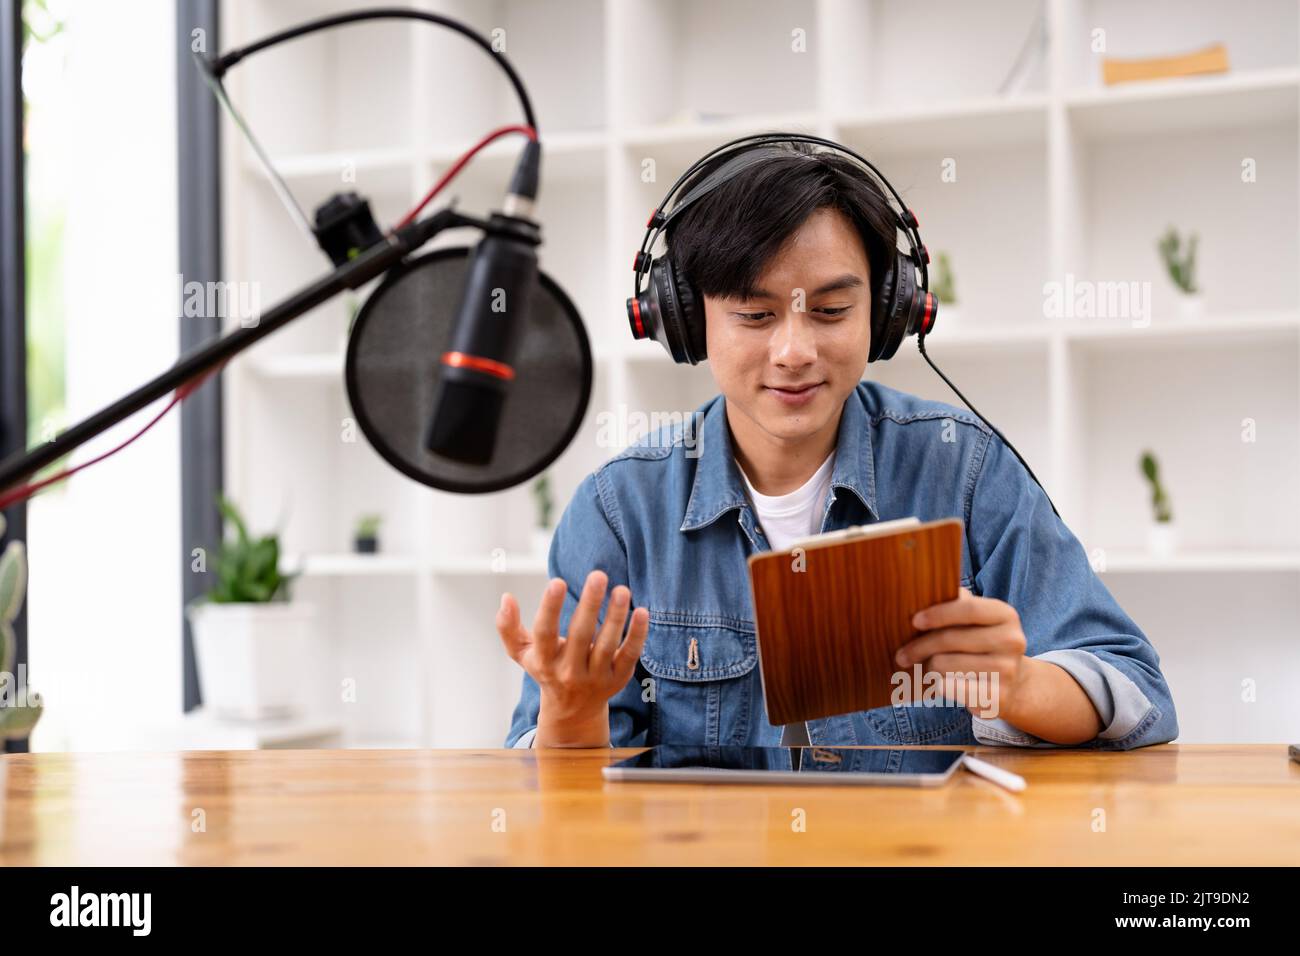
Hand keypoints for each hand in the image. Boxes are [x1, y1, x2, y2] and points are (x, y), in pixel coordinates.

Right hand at [496, 569, 648, 724]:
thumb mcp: (522, 653)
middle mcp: (569, 671)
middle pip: (581, 635)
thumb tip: (505, 597)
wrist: (572, 709)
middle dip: (589, 603)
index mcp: (544, 661)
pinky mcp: (618, 678)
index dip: (550, 608)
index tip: (557, 581)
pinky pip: (629, 655)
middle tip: (598, 575)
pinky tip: (641, 612)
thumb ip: (508, 627)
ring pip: (607, 644)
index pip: (545, 633)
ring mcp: (595, 677)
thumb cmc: (547, 668)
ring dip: (615, 616)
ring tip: (622, 589)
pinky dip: (637, 634)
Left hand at [893, 586, 1027, 720]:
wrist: (1015, 684)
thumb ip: (956, 604)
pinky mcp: (998, 697)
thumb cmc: (982, 645)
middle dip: (920, 646)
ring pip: (945, 665)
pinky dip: (938, 684)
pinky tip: (937, 682)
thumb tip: (922, 591)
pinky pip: (950, 687)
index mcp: (1006, 615)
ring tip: (927, 668)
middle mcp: (1012, 641)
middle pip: (950, 639)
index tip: (915, 621)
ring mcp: (1008, 670)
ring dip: (929, 667)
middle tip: (902, 655)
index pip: (968, 608)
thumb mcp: (976, 621)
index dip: (938, 614)